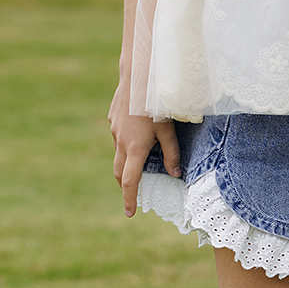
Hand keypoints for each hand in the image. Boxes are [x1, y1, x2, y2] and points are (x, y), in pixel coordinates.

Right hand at [108, 83, 180, 217]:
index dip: (129, 198)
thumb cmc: (156, 102)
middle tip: (133, 192)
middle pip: (118, 171)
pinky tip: (139, 129)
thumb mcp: (168, 128)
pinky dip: (126, 141)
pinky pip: (119, 135)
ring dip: (127, 159)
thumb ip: (172, 153)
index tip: (130, 213)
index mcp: (135, 148)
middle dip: (124, 184)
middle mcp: (121, 141)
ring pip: (119, 151)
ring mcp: (114, 129)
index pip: (129, 181)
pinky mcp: (113, 117)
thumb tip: (175, 174)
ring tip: (141, 158)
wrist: (137, 74)